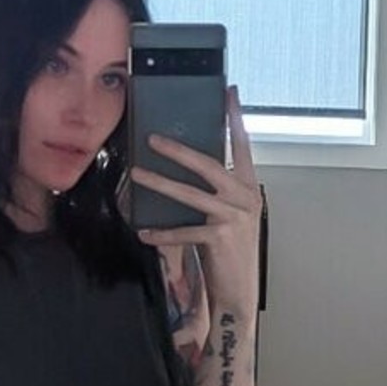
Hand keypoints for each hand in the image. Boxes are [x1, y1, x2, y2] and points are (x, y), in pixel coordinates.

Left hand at [131, 86, 260, 317]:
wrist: (240, 293)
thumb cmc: (231, 252)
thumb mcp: (230, 216)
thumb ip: (218, 193)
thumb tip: (191, 169)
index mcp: (249, 188)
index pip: (243, 145)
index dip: (235, 118)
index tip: (229, 92)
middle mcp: (245, 198)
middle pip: (209, 164)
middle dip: (179, 150)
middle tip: (153, 138)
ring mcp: (234, 218)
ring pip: (190, 194)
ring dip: (160, 183)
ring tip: (137, 174)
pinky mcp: (219, 239)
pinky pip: (183, 231)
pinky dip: (162, 233)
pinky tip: (145, 232)